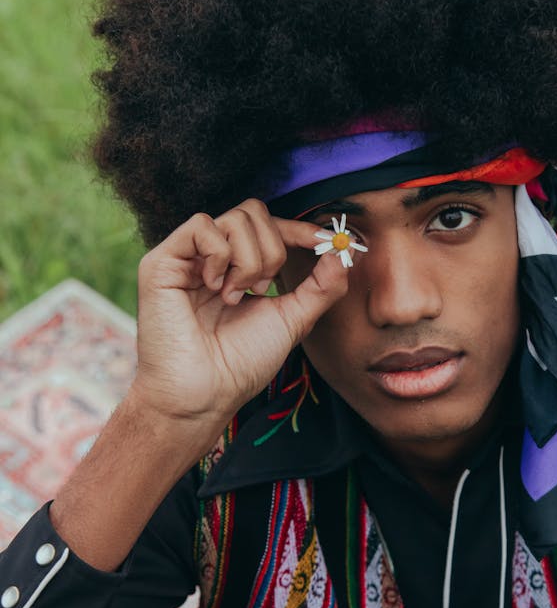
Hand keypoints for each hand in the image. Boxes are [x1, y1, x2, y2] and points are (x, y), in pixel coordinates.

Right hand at [131, 199, 349, 439]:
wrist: (205, 395)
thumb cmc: (242, 364)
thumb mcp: (293, 320)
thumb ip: (321, 286)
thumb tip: (343, 251)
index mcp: (238, 268)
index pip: (269, 226)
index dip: (298, 228)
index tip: (325, 240)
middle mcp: (211, 257)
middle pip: (253, 212)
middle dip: (272, 251)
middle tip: (261, 290)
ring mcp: (186, 257)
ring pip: (233, 218)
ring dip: (248, 261)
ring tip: (234, 297)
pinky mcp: (162, 261)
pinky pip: (201, 225)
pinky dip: (219, 255)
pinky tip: (214, 288)